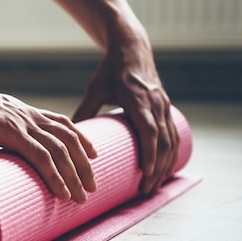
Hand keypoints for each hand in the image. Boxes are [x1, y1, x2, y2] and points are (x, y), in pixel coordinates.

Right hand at [0, 74, 97, 201]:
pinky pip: (39, 155)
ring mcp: (21, 123)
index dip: (81, 139)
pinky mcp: (9, 132)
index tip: (93, 156)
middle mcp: (29, 116)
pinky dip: (54, 175)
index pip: (63, 124)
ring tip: (82, 196)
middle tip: (92, 186)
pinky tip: (62, 191)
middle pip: (69, 139)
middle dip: (84, 165)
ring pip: (59, 150)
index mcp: (25, 113)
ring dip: (74, 175)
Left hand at [72, 44, 179, 194]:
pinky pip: (174, 134)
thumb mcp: (95, 89)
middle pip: (163, 142)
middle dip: (157, 169)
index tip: (146, 173)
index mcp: (139, 100)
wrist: (132, 49)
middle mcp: (156, 104)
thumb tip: (68, 137)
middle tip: (146, 191)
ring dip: (166, 165)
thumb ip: (84, 111)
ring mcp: (164, 106)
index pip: (149, 130)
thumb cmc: (110, 70)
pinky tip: (166, 169)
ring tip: (154, 187)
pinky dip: (171, 154)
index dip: (150, 153)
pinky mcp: (166, 108)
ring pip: (171, 141)